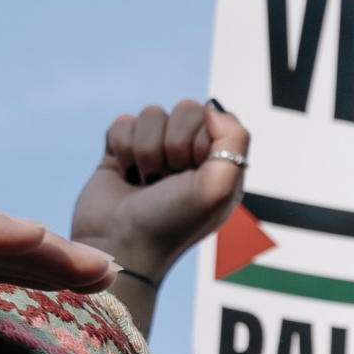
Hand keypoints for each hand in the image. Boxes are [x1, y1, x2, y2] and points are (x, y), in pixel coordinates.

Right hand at [70, 100, 250, 330]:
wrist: (119, 247)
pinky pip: (123, 123)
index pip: (214, 117)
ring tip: (145, 183)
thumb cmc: (171, 224)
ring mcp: (156, 152)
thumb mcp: (218, 189)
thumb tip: (212, 106)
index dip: (199, 142)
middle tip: (167, 182)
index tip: (191, 175)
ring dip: (145, 151)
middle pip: (184, 109)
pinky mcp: (122, 152)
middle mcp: (190, 156)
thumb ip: (234, 140)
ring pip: (151, 114)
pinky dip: (120, 148)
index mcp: (219, 164)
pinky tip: (125, 175)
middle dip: (171, 146)